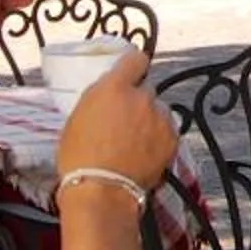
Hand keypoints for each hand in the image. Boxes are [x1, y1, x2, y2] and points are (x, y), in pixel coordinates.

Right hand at [54, 48, 176, 187]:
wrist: (101, 190)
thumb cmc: (79, 157)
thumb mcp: (77, 117)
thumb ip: (100, 98)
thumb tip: (110, 94)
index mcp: (114, 88)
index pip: (135, 59)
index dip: (133, 67)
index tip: (131, 75)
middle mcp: (142, 97)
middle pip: (146, 89)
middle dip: (138, 101)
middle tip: (125, 121)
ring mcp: (160, 118)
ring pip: (158, 111)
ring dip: (150, 120)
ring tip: (135, 143)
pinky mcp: (173, 138)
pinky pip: (167, 130)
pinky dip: (159, 138)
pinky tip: (144, 154)